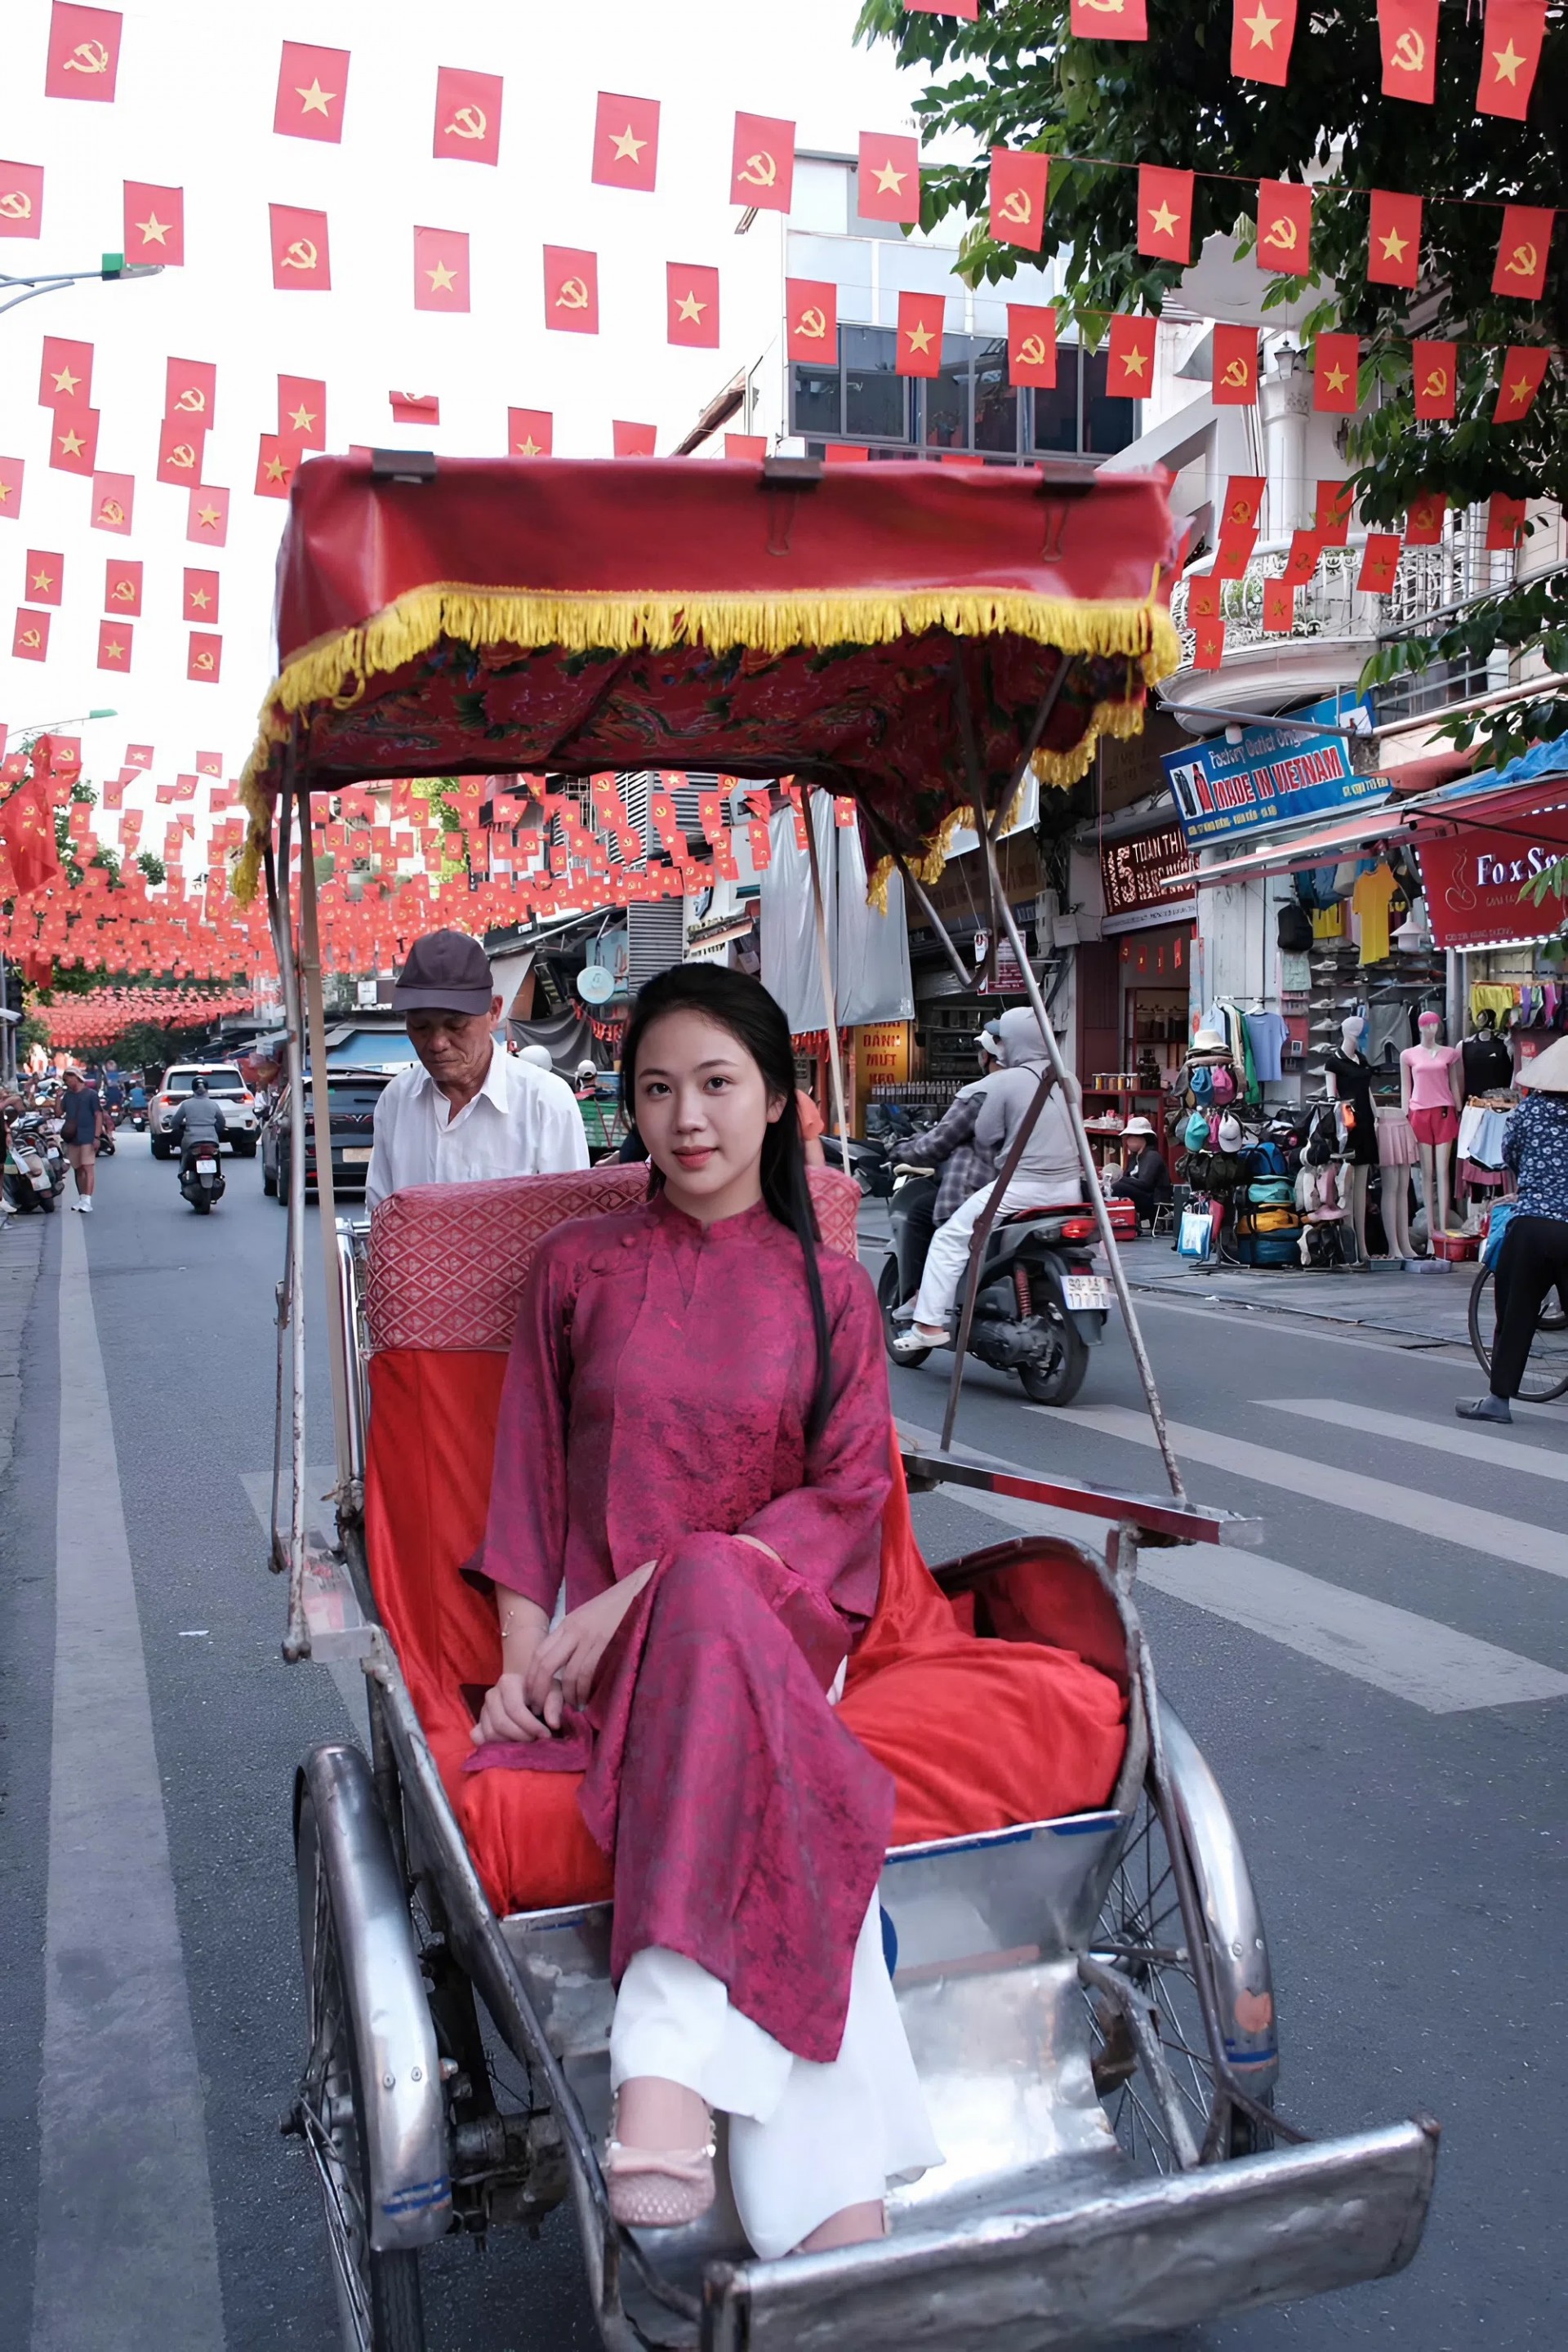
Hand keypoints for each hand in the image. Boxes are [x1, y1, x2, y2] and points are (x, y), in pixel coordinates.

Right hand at [472, 1671, 551, 1746]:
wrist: (528, 1692)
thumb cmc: (542, 1692)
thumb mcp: (554, 1692)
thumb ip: (554, 1704)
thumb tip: (553, 1724)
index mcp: (508, 1682)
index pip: (515, 1709)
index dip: (531, 1725)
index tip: (546, 1735)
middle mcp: (491, 1694)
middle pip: (501, 1723)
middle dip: (520, 1736)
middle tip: (535, 1740)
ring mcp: (482, 1709)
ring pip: (490, 1733)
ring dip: (509, 1742)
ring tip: (525, 1741)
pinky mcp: (478, 1722)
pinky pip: (478, 1738)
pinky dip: (492, 1744)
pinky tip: (509, 1744)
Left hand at [524, 1568, 651, 1722]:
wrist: (639, 1589)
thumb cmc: (615, 1606)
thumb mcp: (587, 1618)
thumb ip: (573, 1637)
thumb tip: (562, 1664)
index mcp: (567, 1623)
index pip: (539, 1653)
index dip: (532, 1678)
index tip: (533, 1695)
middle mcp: (573, 1630)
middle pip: (546, 1664)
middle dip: (540, 1690)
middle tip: (541, 1709)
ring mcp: (589, 1636)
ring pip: (568, 1673)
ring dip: (565, 1695)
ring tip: (567, 1709)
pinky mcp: (606, 1642)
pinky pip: (588, 1672)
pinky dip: (582, 1690)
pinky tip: (584, 1699)